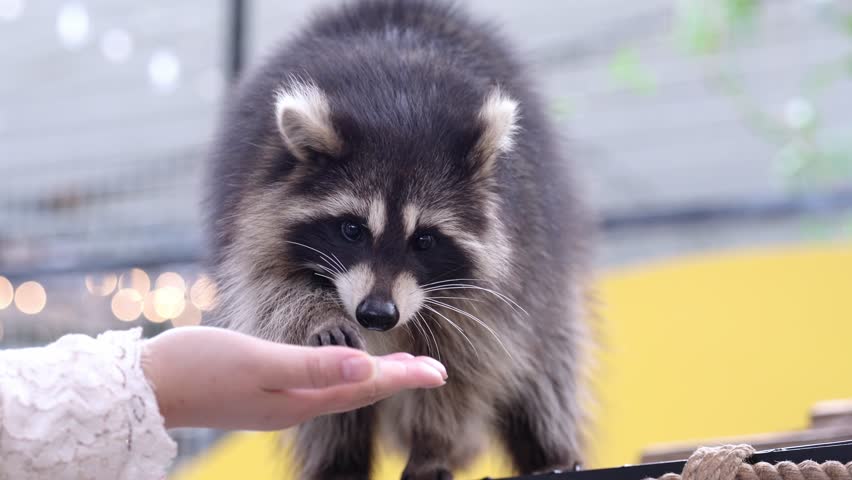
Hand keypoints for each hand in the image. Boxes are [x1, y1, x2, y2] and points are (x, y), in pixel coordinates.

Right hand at [141, 326, 446, 429]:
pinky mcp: (263, 392)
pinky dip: (342, 375)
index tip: (439, 371)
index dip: (404, 378)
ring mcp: (279, 402)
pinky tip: (344, 367)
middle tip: (434, 370)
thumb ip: (312, 365)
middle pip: (358, 392)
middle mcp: (295, 406)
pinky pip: (317, 385)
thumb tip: (366, 367)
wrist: (148, 385)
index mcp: (299, 401)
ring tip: (402, 369)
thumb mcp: (259, 363)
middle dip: (397, 380)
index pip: (365, 388)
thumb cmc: (200, 368)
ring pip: (339, 390)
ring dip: (374, 379)